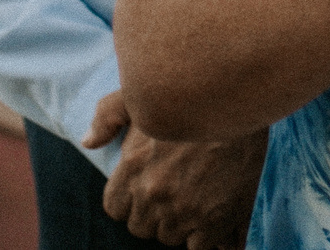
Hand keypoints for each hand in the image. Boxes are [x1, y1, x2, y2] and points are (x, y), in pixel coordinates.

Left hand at [88, 87, 265, 249]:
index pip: (116, 208)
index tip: (147, 189)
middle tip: (176, 191)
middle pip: (143, 227)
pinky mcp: (215, 220)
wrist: (240, 100)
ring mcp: (184, 211)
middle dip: (156, 213)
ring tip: (197, 199)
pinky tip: (215, 213)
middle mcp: (153, 194)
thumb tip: (88, 142)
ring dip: (182, 223)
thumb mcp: (140, 94)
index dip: (131, 200)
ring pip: (171, 236)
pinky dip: (208, 235)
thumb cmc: (190, 94)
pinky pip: (200, 246)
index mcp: (132, 168)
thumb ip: (108, 115)